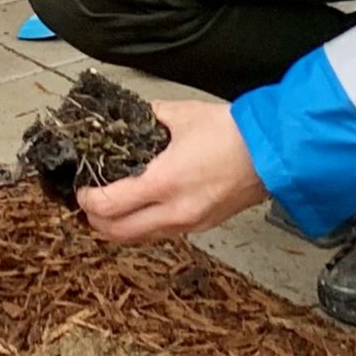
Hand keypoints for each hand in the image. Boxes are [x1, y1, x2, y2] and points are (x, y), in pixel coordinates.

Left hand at [74, 100, 266, 243]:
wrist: (274, 153)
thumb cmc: (232, 133)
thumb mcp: (181, 114)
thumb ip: (149, 118)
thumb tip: (130, 118)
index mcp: (164, 183)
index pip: (108, 206)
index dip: (87, 200)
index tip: (82, 189)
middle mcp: (174, 212)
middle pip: (116, 233)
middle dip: (95, 220)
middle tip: (89, 202)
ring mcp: (189, 224)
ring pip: (138, 240)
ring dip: (117, 229)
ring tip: (110, 209)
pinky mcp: (202, 227)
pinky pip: (160, 236)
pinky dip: (142, 228)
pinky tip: (140, 212)